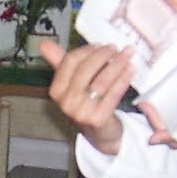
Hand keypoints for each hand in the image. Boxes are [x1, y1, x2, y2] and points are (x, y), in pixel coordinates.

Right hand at [41, 39, 135, 154]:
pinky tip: (131, 70)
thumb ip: (61, 63)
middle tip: (116, 48)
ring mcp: (81, 112)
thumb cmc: (86, 104)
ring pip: (101, 81)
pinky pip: (113, 94)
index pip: (70, 62)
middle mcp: (66, 102)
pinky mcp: (98, 119)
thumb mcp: (71, 84)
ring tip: (127, 55)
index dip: (87, 50)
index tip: (100, 45)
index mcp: (56, 90)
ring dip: (117, 65)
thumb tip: (45, 44)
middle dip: (104, 55)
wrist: (99, 133)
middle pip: (86, 70)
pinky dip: (123, 79)